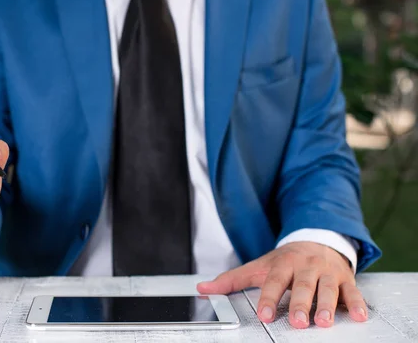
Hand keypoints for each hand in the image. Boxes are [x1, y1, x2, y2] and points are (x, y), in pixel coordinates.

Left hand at [197, 242, 366, 328]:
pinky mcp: (345, 278)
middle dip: (300, 304)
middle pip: (302, 286)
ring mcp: (326, 272)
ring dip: (328, 305)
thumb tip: (202, 288)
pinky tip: (359, 316)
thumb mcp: (258, 266)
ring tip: (325, 321)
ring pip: (328, 289)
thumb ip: (231, 280)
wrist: (316, 239)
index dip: (268, 299)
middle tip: (299, 321)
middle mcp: (305, 267)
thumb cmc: (285, 259)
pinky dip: (357, 304)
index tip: (265, 315)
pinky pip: (353, 291)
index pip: (273, 282)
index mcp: (282, 264)